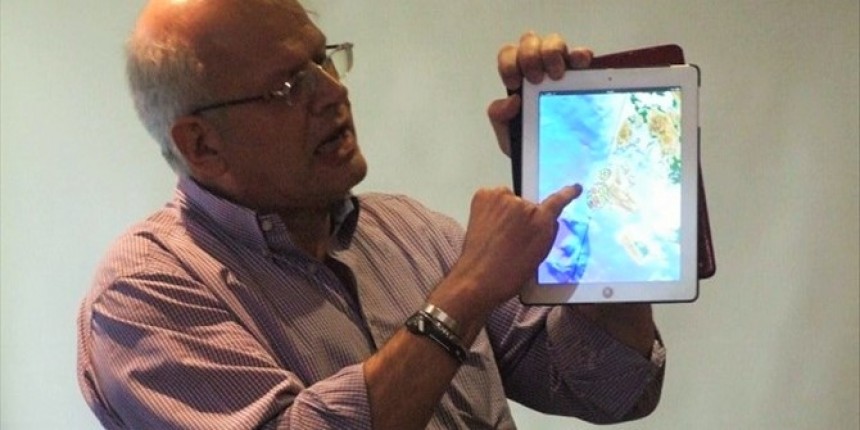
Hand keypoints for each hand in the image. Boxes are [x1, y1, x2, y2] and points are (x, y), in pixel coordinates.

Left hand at [448, 184, 581, 310]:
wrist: (478, 279)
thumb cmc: (509, 273)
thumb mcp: (539, 255)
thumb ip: (547, 232)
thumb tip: (548, 218)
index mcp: (542, 221)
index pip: (558, 201)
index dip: (567, 193)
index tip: (575, 188)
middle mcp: (524, 205)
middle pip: (527, 205)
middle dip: (522, 216)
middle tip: (509, 238)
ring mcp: (502, 198)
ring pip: (509, 201)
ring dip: (505, 211)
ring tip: (495, 235)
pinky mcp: (484, 196)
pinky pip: (493, 198)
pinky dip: (491, 208)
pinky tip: (487, 227)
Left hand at [488, 32, 593, 155]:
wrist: (554, 157)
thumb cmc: (530, 140)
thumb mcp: (509, 134)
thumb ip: (500, 118)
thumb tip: (511, 100)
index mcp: (517, 76)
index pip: (508, 55)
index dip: (508, 63)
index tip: (514, 83)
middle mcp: (537, 65)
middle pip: (530, 41)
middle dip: (529, 56)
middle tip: (535, 79)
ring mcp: (560, 66)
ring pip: (553, 41)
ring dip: (552, 52)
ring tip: (557, 75)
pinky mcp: (582, 74)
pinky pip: (581, 55)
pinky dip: (580, 55)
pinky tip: (581, 64)